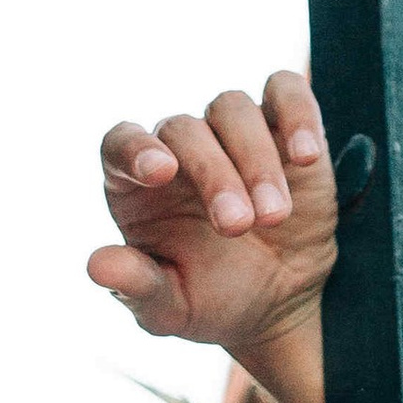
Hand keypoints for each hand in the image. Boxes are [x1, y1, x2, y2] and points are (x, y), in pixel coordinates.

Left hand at [86, 70, 334, 373]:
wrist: (275, 304)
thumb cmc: (210, 301)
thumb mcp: (169, 309)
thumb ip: (135, 287)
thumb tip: (96, 266)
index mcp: (135, 184)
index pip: (120, 143)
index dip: (135, 149)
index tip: (160, 172)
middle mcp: (178, 148)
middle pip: (184, 130)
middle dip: (215, 176)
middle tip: (238, 227)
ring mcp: (229, 131)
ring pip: (233, 109)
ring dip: (257, 160)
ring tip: (274, 217)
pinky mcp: (282, 125)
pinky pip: (286, 93)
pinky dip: (297, 114)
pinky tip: (306, 157)